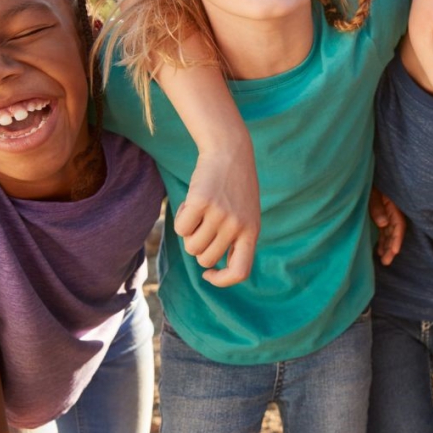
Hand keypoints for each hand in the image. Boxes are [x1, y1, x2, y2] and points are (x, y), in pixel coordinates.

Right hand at [176, 145, 259, 286]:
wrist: (230, 152)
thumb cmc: (235, 187)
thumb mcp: (246, 214)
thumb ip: (236, 239)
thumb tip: (210, 265)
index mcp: (251, 232)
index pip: (240, 272)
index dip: (222, 280)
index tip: (208, 273)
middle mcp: (237, 226)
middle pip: (204, 258)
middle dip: (198, 246)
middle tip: (203, 225)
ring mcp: (219, 215)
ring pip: (191, 246)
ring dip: (189, 232)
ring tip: (199, 212)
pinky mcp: (201, 202)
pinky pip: (180, 228)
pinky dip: (180, 218)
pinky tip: (191, 203)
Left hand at [369, 189, 405, 265]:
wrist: (363, 175)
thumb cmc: (369, 182)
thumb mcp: (372, 193)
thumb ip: (377, 207)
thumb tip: (384, 224)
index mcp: (393, 206)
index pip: (399, 225)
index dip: (397, 238)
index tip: (395, 251)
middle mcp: (392, 212)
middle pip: (395, 232)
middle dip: (392, 248)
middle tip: (386, 262)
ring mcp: (387, 214)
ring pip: (389, 233)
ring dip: (387, 246)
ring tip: (383, 259)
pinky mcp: (381, 215)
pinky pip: (384, 230)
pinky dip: (382, 240)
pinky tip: (379, 250)